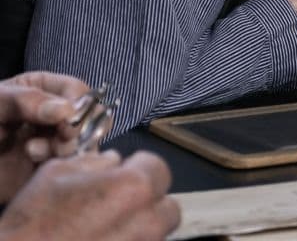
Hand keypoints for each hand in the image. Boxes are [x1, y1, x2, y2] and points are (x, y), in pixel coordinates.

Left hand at [0, 72, 92, 201]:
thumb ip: (27, 100)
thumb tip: (66, 111)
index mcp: (43, 91)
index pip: (79, 91)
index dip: (79, 105)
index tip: (66, 120)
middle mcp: (52, 116)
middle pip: (90, 118)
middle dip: (78, 129)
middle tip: (61, 139)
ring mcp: (50, 143)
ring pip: (84, 144)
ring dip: (66, 148)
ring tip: (34, 152)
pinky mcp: (44, 169)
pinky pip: (69, 168)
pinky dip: (60, 166)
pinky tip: (35, 163)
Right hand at [0, 150, 179, 240]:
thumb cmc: (33, 222)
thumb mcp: (56, 174)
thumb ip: (94, 163)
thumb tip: (114, 160)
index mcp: (134, 187)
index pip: (157, 167)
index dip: (137, 169)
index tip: (122, 176)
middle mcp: (148, 220)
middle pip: (166, 205)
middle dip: (147, 202)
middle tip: (118, 205)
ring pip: (157, 232)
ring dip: (141, 227)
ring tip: (108, 228)